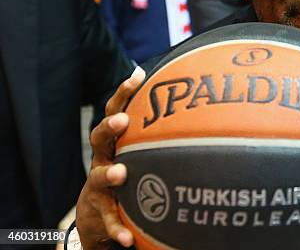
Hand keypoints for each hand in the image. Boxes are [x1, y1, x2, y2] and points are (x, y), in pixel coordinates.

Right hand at [75, 67, 145, 248]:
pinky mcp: (100, 211)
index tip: (138, 75)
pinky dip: (117, 228)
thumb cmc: (127, 173)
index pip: (116, 111)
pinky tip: (127, 239)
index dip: (124, 92)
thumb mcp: (136, 151)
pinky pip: (109, 219)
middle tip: (122, 121)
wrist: (97, 215)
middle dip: (110, 126)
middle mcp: (103, 158)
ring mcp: (99, 185)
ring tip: (121, 173)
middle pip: (99, 137)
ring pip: (100, 176)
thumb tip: (194, 106)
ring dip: (110, 174)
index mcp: (114, 141)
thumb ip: (156, 134)